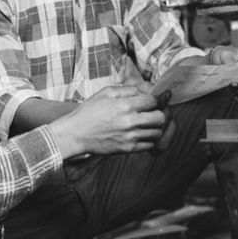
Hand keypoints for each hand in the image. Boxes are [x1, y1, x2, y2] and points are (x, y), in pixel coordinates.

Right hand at [52, 85, 172, 157]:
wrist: (76, 133)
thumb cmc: (90, 111)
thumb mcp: (106, 92)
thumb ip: (129, 89)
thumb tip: (149, 89)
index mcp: (125, 105)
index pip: (154, 101)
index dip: (160, 98)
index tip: (161, 97)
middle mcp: (130, 122)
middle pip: (161, 118)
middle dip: (161, 112)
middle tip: (156, 110)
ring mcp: (130, 137)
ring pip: (158, 132)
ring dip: (156, 126)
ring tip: (149, 122)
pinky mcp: (128, 149)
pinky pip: (150, 145)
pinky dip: (150, 138)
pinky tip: (142, 132)